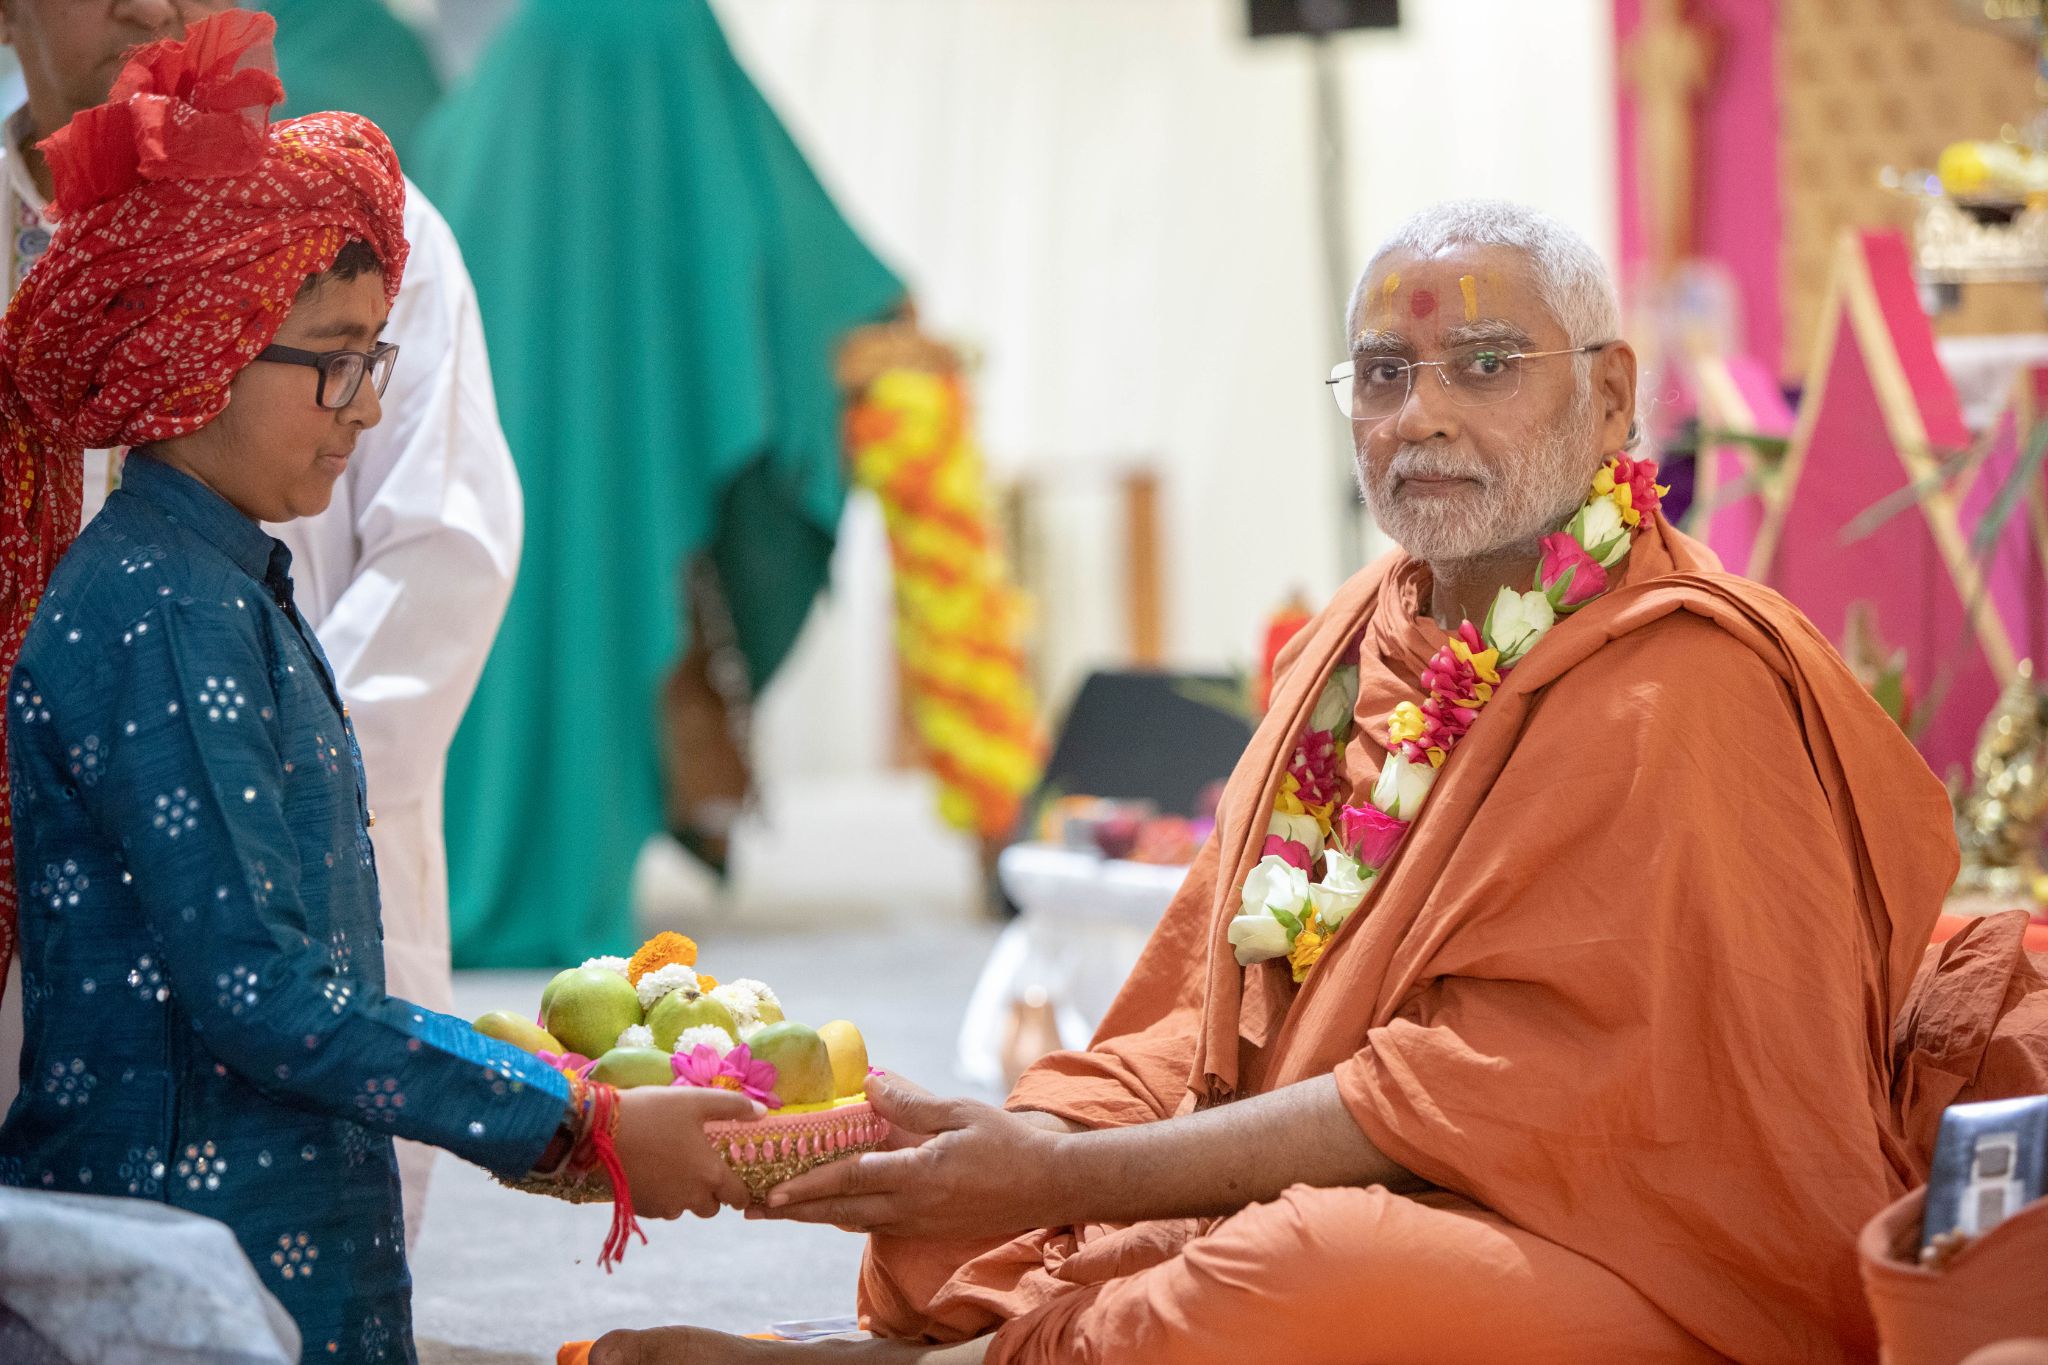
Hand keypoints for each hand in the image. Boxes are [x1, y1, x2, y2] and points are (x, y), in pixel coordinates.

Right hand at [611, 1085, 758, 1218]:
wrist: (599, 1132)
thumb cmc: (653, 1112)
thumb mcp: (696, 1101)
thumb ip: (733, 1106)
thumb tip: (762, 1112)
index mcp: (710, 1174)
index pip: (738, 1197)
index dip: (739, 1190)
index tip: (734, 1180)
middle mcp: (690, 1198)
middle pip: (711, 1208)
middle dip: (711, 1194)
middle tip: (701, 1169)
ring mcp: (664, 1206)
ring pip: (684, 1209)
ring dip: (685, 1196)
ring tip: (675, 1168)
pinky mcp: (641, 1209)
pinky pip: (661, 1209)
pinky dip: (662, 1197)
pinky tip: (653, 1174)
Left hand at [752, 1074, 1063, 1238]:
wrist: (1049, 1185)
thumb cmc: (1009, 1144)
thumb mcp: (961, 1113)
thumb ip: (912, 1103)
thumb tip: (869, 1083)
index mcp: (919, 1176)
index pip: (853, 1180)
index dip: (809, 1186)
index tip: (771, 1192)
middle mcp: (911, 1207)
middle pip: (839, 1211)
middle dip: (793, 1211)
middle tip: (749, 1208)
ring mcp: (918, 1222)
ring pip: (853, 1221)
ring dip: (813, 1215)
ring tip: (774, 1210)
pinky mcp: (926, 1227)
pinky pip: (874, 1223)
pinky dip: (843, 1215)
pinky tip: (825, 1207)